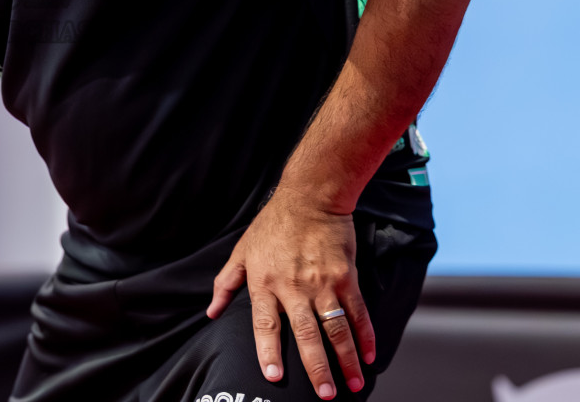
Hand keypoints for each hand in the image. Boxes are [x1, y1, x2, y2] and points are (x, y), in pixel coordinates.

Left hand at [206, 192, 374, 399]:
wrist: (309, 197)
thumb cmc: (273, 225)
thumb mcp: (242, 251)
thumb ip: (225, 284)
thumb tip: (211, 312)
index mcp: (264, 283)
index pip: (265, 325)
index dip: (269, 352)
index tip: (273, 376)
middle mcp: (293, 287)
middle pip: (305, 334)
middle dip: (316, 368)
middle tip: (325, 395)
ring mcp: (322, 283)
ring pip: (335, 328)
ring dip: (346, 359)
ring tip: (353, 384)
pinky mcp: (345, 277)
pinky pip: (357, 311)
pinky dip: (365, 335)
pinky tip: (369, 355)